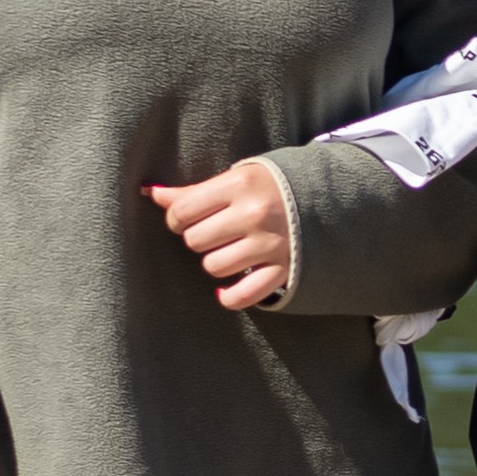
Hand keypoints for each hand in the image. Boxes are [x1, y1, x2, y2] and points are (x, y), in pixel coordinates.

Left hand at [151, 158, 294, 309]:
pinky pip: (243, 296)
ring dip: (216, 262)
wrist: (326, 199)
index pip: (183, 210)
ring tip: (230, 251)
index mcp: (240, 184)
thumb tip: (150, 193)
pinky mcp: (283, 270)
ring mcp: (270, 244)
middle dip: (199, 238)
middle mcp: (255, 214)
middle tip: (215, 232)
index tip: (188, 218)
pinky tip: (226, 290)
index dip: (177, 218)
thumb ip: (193, 191)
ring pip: (213, 267)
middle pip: (195, 240)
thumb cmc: (270, 188)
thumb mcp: (236, 178)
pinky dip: (230, 297)